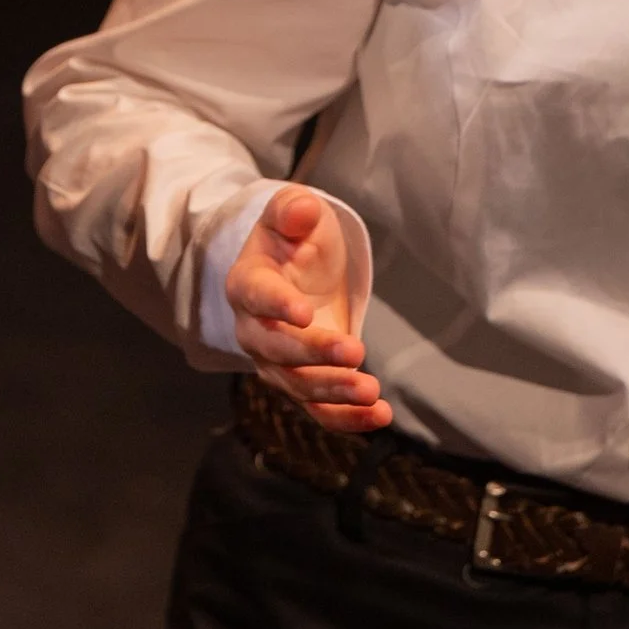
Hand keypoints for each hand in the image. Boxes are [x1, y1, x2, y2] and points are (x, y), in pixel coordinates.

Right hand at [225, 186, 391, 425]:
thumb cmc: (293, 240)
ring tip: (372, 391)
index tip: (303, 313)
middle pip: (276, 349)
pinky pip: (319, 410)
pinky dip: (347, 419)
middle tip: (355, 351)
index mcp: (247, 283)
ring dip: (334, 391)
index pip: (256, 296)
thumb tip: (302, 210)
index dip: (277, 306)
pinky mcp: (302, 384)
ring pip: (298, 386)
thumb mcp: (293, 213)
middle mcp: (253, 331)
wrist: (296, 274)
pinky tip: (381, 416)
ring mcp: (275, 363)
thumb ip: (293, 209)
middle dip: (314, 354)